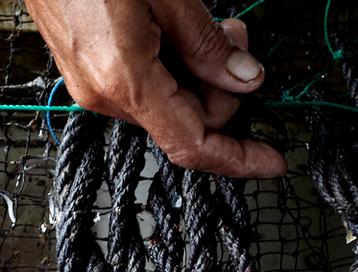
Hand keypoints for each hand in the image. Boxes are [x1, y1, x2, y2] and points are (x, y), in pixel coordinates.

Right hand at [23, 0, 286, 177]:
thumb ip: (207, 43)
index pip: (193, 144)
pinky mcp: (85, 69)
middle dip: (222, 87)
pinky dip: (171, 66)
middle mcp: (104, 94)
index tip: (272, 159)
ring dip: (198, 72)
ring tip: (211, 25)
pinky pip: (142, 85)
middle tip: (238, 38)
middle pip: (185, 120)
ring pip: (166, 101)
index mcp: (126, 81)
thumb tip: (244, 79)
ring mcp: (90, 84)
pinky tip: (177, 29)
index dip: (239, 157)